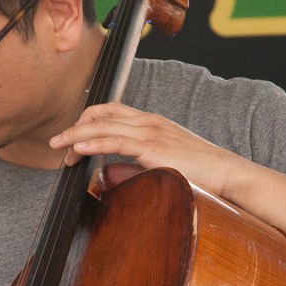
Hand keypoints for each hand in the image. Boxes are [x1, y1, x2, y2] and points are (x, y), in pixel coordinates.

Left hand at [49, 102, 244, 198]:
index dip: (87, 121)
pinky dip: (92, 143)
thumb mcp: (161, 164)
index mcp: (151, 122)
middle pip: (101, 115)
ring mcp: (150, 132)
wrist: (227, 174)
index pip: (111, 111)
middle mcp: (148, 121)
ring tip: (58, 147)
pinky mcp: (152, 148)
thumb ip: (133, 166)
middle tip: (57, 143)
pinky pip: (114, 141)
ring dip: (76, 136)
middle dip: (75, 128)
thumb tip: (107, 173)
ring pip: (102, 126)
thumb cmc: (201, 173)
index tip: (72, 136)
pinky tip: (78, 149)